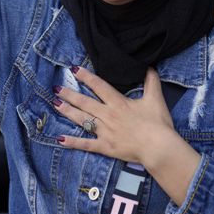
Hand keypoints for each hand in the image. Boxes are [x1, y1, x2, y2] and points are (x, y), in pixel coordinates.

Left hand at [53, 66, 175, 164]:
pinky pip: (86, 144)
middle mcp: (108, 115)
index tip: (74, 70)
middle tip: (56, 88)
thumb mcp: (155, 99)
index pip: (99, 86)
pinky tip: (60, 140)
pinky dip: (73, 142)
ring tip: (55, 104)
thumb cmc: (157, 123)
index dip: (86, 77)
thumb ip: (151, 82)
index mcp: (118, 103)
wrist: (158, 147)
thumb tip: (149, 67)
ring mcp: (105, 132)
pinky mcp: (105, 147)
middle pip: (85, 102)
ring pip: (82, 120)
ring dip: (68, 112)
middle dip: (70, 94)